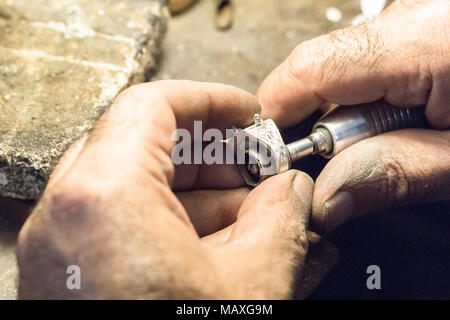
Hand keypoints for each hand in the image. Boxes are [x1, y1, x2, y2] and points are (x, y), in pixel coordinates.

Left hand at [16, 80, 313, 298]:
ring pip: (133, 185)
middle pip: (141, 143)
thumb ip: (281, 217)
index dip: (209, 99)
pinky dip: (169, 222)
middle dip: (208, 152)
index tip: (243, 111)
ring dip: (195, 192)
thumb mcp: (252, 284)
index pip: (153, 104)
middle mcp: (66, 214)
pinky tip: (215, 243)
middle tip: (252, 166)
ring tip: (246, 211)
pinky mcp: (67, 272)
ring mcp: (60, 245)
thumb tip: (291, 190)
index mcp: (103, 195)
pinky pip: (122, 222)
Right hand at [257, 0, 449, 231]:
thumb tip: (324, 195)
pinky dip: (377, 94)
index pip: (310, 69)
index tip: (272, 154)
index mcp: (433, 41)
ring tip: (402, 136)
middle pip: (323, 70)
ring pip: (347, 68)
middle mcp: (418, 13)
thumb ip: (393, 174)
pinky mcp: (424, 21)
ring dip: (356, 113)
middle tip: (353, 164)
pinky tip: (412, 112)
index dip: (277, 112)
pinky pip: (372, 59)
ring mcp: (419, 13)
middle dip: (322, 125)